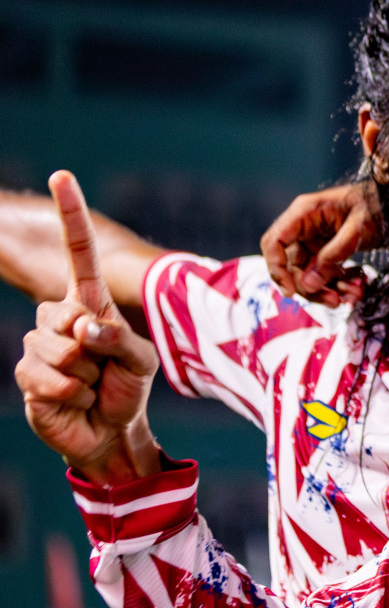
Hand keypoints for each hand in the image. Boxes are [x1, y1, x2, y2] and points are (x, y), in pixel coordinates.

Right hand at [15, 172, 160, 484]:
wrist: (110, 431)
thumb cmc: (128, 389)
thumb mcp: (141, 362)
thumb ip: (119, 339)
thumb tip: (84, 328)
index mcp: (91, 303)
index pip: (79, 254)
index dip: (71, 215)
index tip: (63, 176)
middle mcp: (61, 317)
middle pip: (66, 315)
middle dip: (93, 347)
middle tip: (105, 367)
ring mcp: (40, 344)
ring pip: (59, 349)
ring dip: (85, 375)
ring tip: (92, 385)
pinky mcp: (27, 373)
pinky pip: (48, 377)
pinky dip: (70, 393)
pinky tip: (75, 399)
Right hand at [260, 182, 378, 305]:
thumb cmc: (377, 205)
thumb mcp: (358, 228)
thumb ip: (334, 254)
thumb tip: (308, 285)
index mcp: (304, 213)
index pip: (274, 242)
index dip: (277, 268)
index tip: (290, 291)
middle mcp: (304, 227)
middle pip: (292, 265)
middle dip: (311, 288)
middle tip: (335, 301)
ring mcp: (315, 240)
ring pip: (309, 274)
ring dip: (328, 290)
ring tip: (353, 296)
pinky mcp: (327, 251)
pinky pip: (324, 274)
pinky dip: (338, 285)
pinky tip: (357, 289)